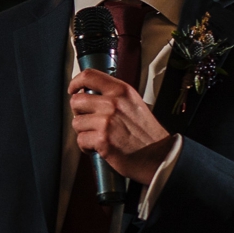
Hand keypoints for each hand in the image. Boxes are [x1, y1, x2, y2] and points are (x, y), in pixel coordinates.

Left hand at [68, 69, 175, 184]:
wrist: (160, 156)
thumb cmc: (146, 133)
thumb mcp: (133, 104)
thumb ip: (113, 96)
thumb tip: (88, 93)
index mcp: (122, 91)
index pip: (89, 76)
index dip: (76, 82)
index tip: (73, 89)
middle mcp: (113, 103)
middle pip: (76, 101)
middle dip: (79, 113)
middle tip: (89, 121)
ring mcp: (107, 121)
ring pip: (76, 122)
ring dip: (84, 132)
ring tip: (99, 136)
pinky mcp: (102, 139)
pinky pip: (80, 140)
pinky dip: (87, 146)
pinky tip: (100, 147)